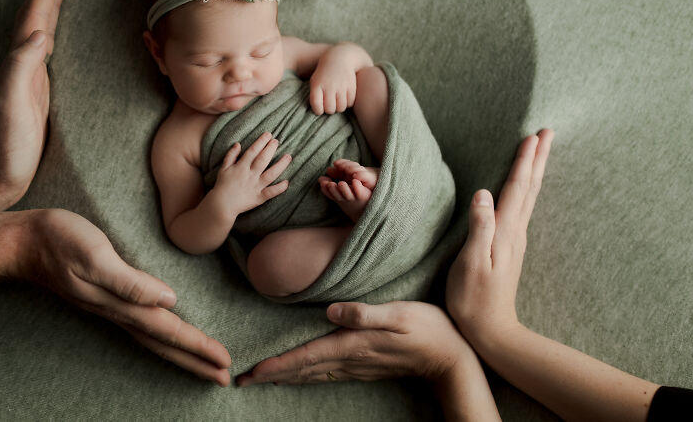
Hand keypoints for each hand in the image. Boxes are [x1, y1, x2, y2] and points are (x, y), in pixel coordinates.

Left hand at [0, 0, 65, 205]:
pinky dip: (49, 35)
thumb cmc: (4, 148)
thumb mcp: (14, 107)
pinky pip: (43, 53)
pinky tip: (52, 39)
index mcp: (18, 64)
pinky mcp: (33, 96)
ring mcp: (25, 81)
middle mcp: (20, 67)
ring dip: (47, 10)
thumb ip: (21, 70)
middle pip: (34, 20)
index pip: (34, 19)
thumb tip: (38, 34)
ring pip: (38, 34)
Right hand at [18, 208, 231, 385]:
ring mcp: (109, 307)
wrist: (19, 241)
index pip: (168, 330)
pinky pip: (141, 326)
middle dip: (195, 360)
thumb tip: (168, 299)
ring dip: (181, 352)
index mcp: (121, 304)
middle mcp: (117, 311)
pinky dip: (161, 336)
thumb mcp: (94, 254)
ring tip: (204, 364)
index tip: (225, 361)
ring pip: (153, 337)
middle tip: (225, 377)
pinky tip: (165, 335)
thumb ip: (130, 281)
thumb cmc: (57, 240)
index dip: (198, 346)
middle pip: (164, 343)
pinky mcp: (104, 297)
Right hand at [212, 132, 291, 215]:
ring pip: (271, 174)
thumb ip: (231, 155)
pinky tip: (287, 182)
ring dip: (281, 165)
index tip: (268, 135)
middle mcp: (250, 176)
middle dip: (271, 149)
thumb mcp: (223, 168)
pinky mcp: (259, 198)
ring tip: (288, 156)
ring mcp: (255, 187)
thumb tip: (238, 144)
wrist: (221, 205)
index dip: (261, 142)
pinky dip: (279, 188)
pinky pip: (271, 192)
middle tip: (277, 141)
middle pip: (263, 160)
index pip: (252, 151)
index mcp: (241, 167)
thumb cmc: (222, 185)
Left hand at [237, 301, 474, 385]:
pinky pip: (326, 373)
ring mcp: (357, 366)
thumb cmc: (427, 329)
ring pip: (312, 374)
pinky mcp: (364, 366)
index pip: (306, 357)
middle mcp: (350, 359)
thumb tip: (330, 312)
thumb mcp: (398, 314)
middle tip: (242, 380)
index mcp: (352, 345)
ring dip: (285, 376)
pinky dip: (305, 374)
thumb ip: (363, 313)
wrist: (450, 358)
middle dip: (271, 374)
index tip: (251, 372)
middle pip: (302, 370)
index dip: (277, 365)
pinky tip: (300, 373)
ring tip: (262, 377)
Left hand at [308, 44, 360, 114]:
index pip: (317, 107)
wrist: (340, 57)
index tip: (320, 108)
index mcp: (317, 85)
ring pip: (341, 108)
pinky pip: (350, 103)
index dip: (318, 110)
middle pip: (330, 109)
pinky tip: (345, 97)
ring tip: (337, 101)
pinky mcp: (352, 86)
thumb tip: (320, 112)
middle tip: (331, 104)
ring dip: (339, 107)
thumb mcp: (315, 81)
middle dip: (330, 109)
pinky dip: (348, 102)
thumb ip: (315, 96)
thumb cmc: (324, 73)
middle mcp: (329, 86)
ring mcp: (341, 86)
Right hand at [446, 129, 553, 345]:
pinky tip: (524, 188)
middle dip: (537, 158)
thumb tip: (483, 192)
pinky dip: (526, 190)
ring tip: (539, 151)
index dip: (523, 161)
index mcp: (505, 231)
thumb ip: (479, 227)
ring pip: (529, 196)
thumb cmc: (473, 298)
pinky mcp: (509, 246)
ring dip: (535, 171)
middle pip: (530, 187)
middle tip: (547, 132)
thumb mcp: (470, 262)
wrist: (491, 330)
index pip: (516, 188)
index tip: (532, 136)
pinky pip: (521, 208)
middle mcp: (515, 231)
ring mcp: (515, 239)